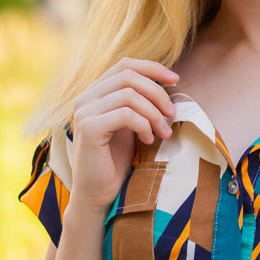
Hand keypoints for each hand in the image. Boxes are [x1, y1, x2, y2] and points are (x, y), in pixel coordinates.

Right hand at [67, 56, 179, 213]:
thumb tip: (168, 84)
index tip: (176, 80)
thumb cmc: (115, 161)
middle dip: (157, 93)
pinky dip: (143, 125)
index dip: (152, 68)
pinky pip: (125, 114)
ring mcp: (84, 112)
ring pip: (129, 95)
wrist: (98, 194)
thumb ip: (140, 104)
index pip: (124, 65)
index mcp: (94, 94)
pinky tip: (148, 139)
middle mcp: (85, 98)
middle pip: (128, 76)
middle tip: (172, 114)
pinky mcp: (89, 128)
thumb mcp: (131, 125)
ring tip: (163, 132)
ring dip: (153, 113)